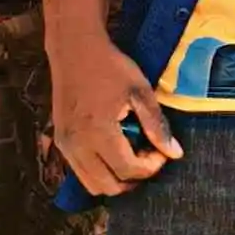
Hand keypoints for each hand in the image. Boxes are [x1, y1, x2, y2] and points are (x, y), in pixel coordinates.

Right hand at [50, 34, 182, 196]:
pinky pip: (80, 171)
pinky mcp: (59, 140)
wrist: (74, 48)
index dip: (151, 166)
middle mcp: (77, 145)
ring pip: (92, 184)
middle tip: (147, 156)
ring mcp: (64, 145)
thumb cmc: (109, 66)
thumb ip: (157, 125)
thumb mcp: (139, 91)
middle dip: (133, 178)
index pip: (128, 170)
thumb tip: (175, 154)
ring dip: (115, 178)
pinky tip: (114, 150)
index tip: (161, 150)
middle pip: (108, 186)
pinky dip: (100, 170)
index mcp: (98, 132)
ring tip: (131, 154)